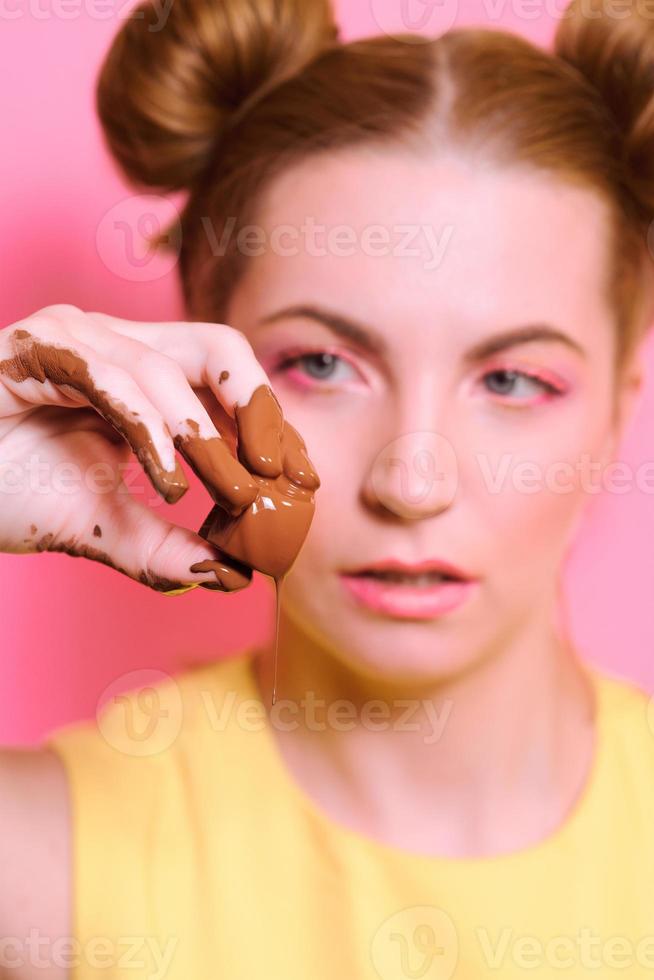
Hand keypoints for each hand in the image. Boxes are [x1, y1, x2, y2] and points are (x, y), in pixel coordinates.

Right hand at [0, 304, 316, 593]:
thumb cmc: (8, 493)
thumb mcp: (104, 529)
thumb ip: (167, 549)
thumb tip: (235, 575)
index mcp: (142, 376)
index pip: (229, 384)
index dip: (273, 428)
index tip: (307, 482)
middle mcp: (117, 344)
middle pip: (220, 349)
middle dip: (261, 413)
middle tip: (288, 478)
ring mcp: (76, 337)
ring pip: (170, 368)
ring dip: (210, 440)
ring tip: (236, 500)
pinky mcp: (37, 347)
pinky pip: (111, 378)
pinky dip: (150, 428)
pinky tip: (170, 482)